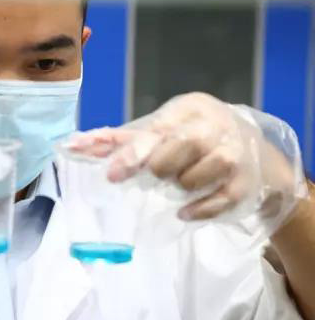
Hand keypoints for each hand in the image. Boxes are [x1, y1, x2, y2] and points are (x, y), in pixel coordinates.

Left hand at [69, 93, 305, 229]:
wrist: (248, 144)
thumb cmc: (189, 136)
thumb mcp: (158, 129)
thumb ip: (117, 140)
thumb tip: (71, 145)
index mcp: (188, 109)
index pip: (158, 130)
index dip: (134, 154)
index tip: (113, 175)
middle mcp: (214, 126)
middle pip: (177, 152)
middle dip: (159, 169)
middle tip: (154, 176)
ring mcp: (234, 154)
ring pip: (194, 179)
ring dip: (179, 186)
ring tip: (177, 182)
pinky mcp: (245, 183)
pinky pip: (217, 202)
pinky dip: (197, 210)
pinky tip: (185, 210)